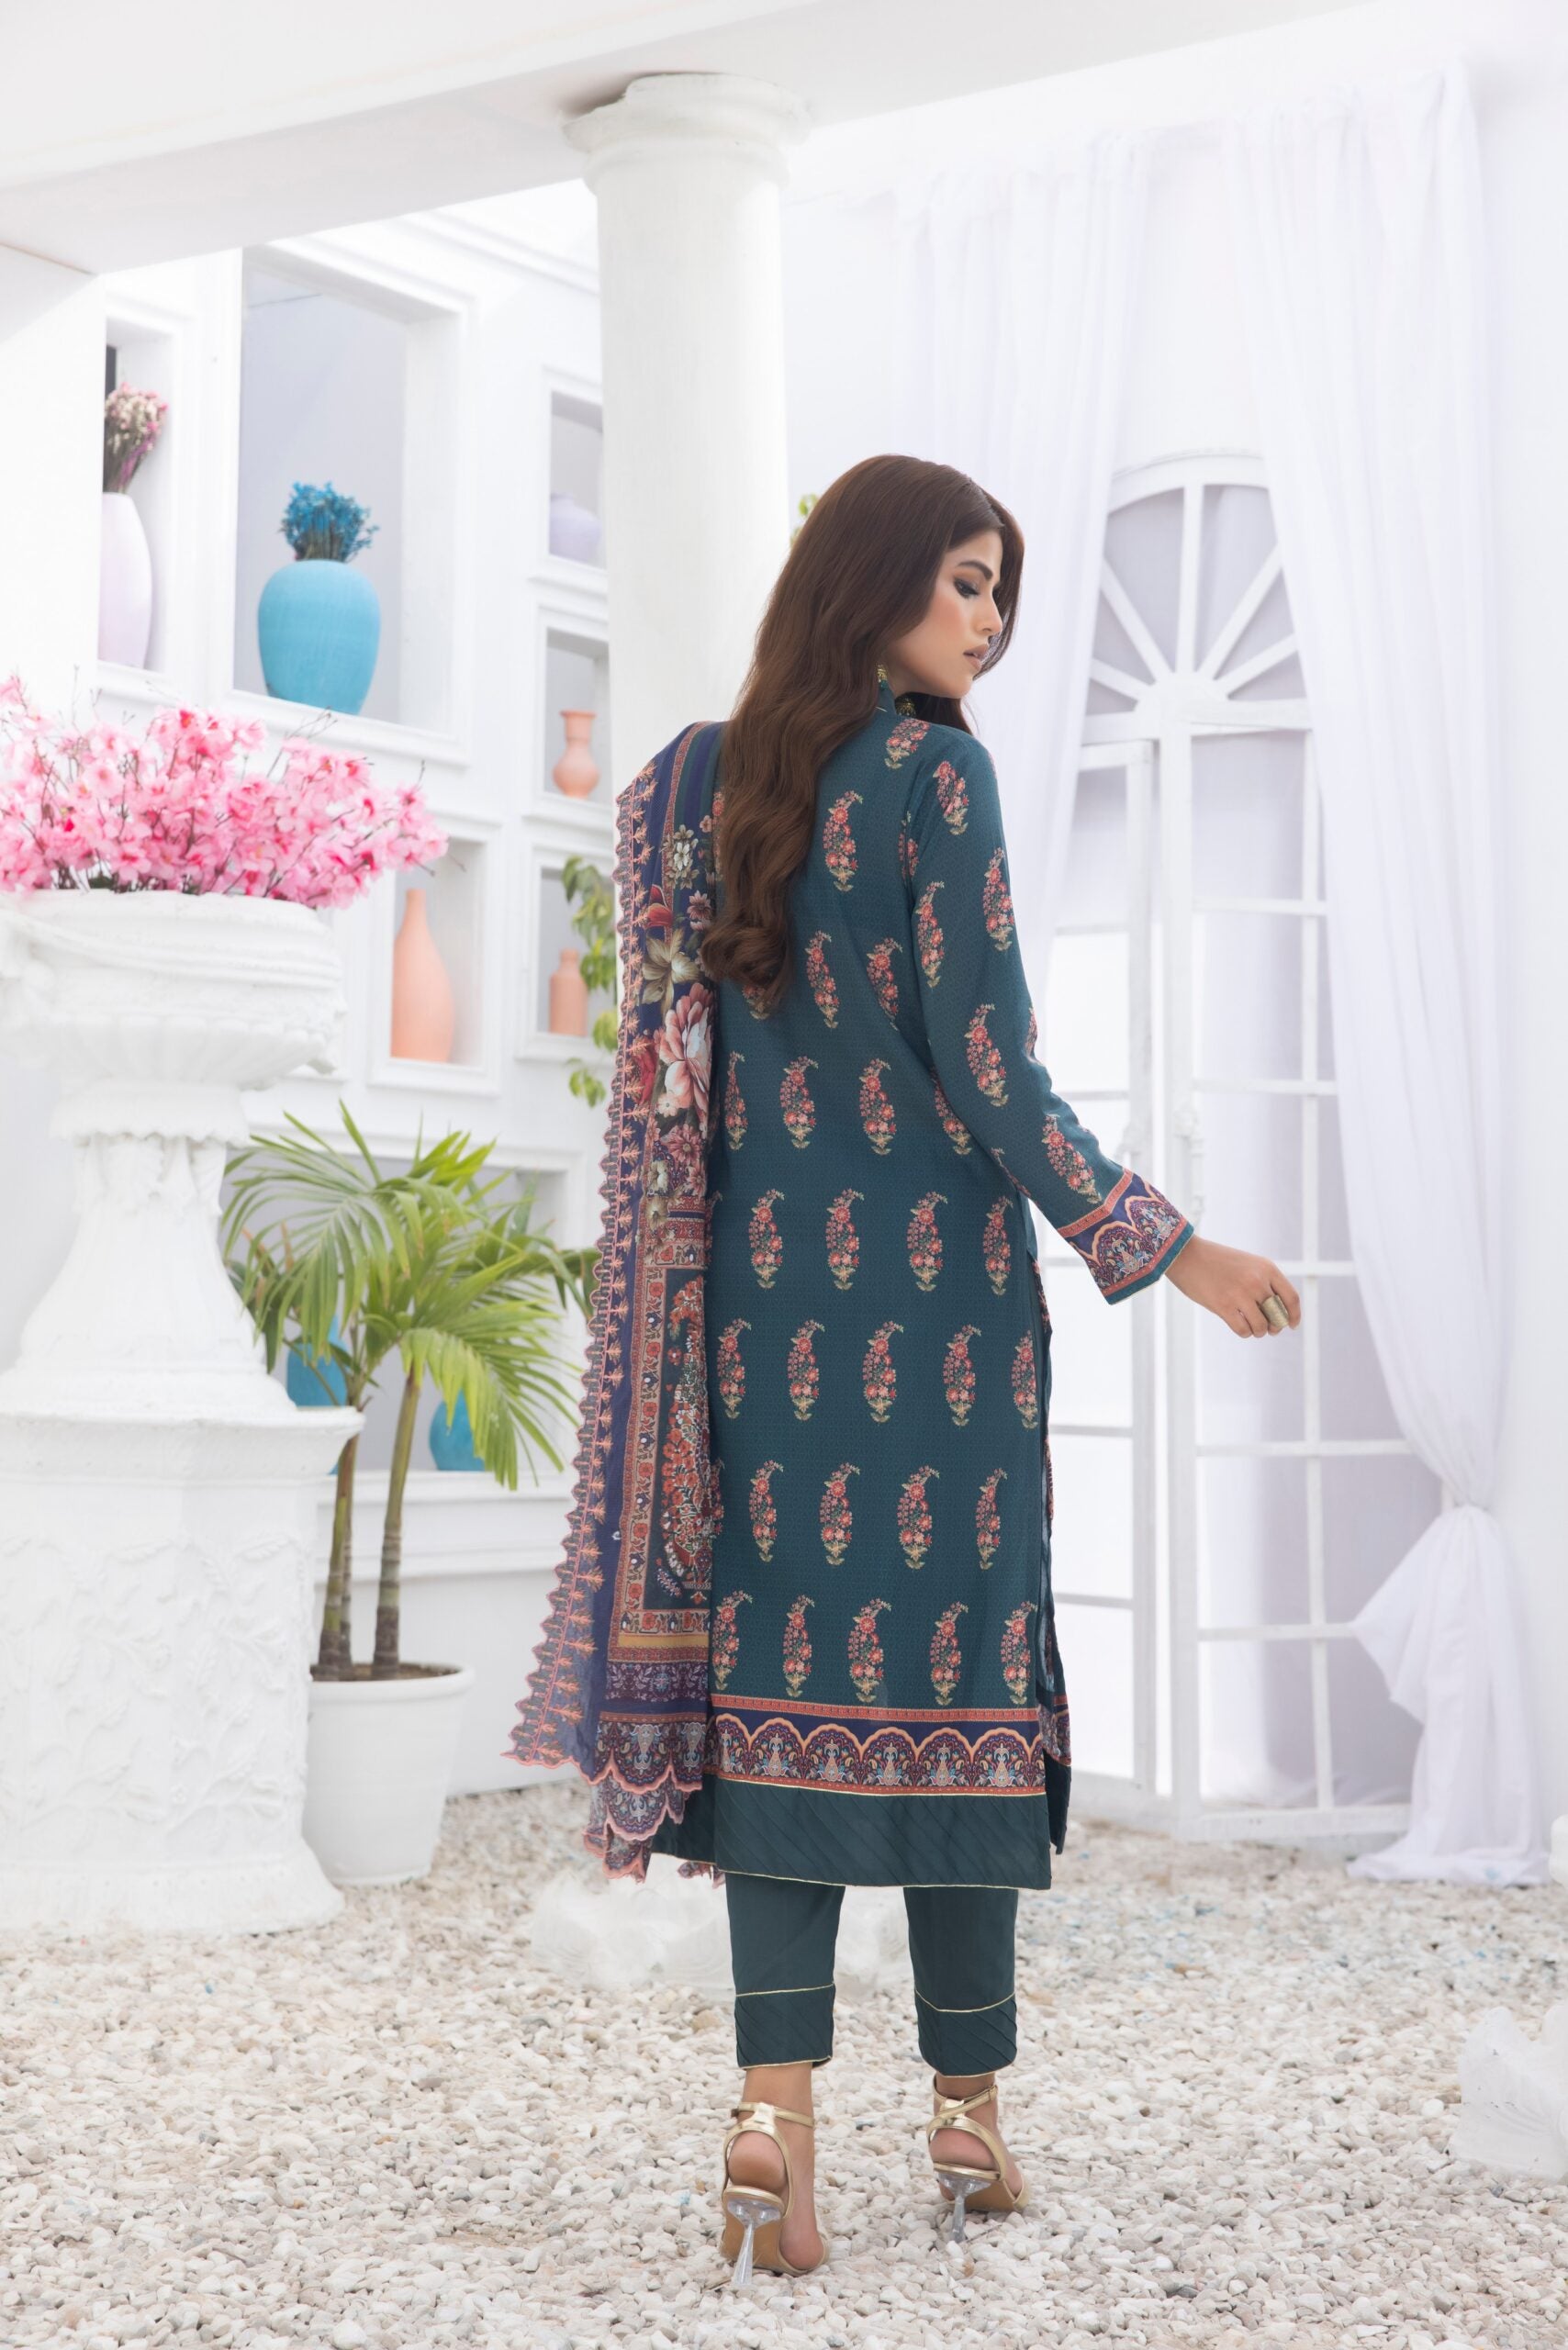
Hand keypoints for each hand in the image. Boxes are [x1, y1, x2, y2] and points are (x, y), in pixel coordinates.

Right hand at [1163, 1233, 1300, 1336]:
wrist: (1187, 1254)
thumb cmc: (1217, 1261)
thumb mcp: (1247, 1264)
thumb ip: (1264, 1282)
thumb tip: (1277, 1314)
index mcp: (1266, 1268)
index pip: (1291, 1298)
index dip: (1294, 1315)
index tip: (1291, 1325)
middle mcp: (1257, 1281)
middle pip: (1277, 1315)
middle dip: (1275, 1326)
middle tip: (1269, 1329)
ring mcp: (1240, 1293)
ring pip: (1261, 1326)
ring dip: (1258, 1331)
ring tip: (1251, 1327)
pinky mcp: (1223, 1305)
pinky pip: (1243, 1330)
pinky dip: (1244, 1333)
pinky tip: (1239, 1327)